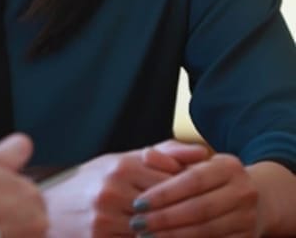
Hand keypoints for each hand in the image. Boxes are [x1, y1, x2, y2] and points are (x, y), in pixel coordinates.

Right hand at [42, 141, 208, 236]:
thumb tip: (202, 152)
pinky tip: (162, 235)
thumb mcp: (120, 161)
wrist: (51, 212)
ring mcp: (106, 219)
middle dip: (188, 215)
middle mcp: (113, 190)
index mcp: (120, 166)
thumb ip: (162, 154)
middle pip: (167, 206)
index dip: (191, 191)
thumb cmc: (90, 185)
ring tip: (191, 232)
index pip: (173, 180)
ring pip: (157, 231)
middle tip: (207, 221)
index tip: (204, 198)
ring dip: (174, 233)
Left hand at [130, 153, 259, 236]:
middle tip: (138, 223)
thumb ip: (166, 157)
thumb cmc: (207, 177)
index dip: (164, 193)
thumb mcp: (190, 161)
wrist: (247, 199)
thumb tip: (147, 156)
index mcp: (229, 167)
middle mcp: (244, 193)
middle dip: (165, 218)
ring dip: (173, 236)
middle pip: (199, 209)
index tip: (138, 203)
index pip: (192, 181)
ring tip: (146, 236)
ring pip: (206, 231)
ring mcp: (248, 219)